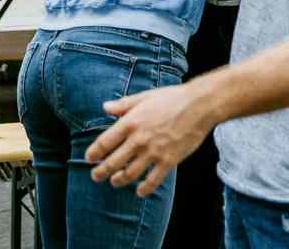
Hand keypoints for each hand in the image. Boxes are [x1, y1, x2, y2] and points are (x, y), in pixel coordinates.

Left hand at [85, 82, 214, 196]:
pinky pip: (153, 180)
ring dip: (119, 180)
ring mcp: (153, 152)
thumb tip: (105, 107)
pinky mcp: (169, 161)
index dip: (94, 153)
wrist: (199, 105)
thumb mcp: (144, 97)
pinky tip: (139, 192)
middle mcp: (139, 139)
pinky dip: (144, 189)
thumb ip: (123, 105)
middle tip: (95, 176)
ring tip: (114, 182)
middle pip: (113, 162)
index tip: (89, 158)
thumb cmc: (172, 98)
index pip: (104, 142)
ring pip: (130, 174)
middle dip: (101, 171)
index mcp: (130, 122)